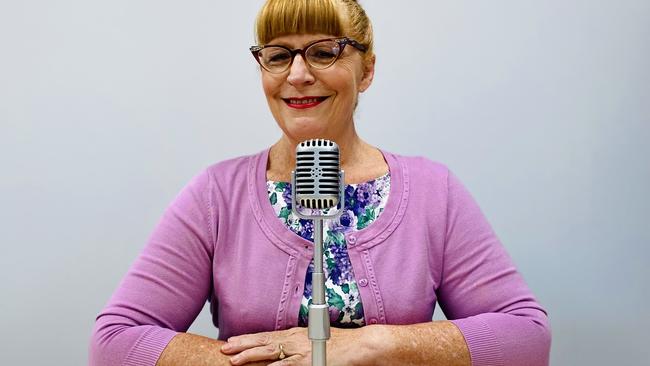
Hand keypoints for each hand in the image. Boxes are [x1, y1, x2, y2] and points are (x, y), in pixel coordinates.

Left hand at [220, 326, 368, 365]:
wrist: (360, 346)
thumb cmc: (342, 345)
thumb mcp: (317, 341)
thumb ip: (301, 344)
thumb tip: (287, 351)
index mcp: (297, 333)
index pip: (268, 335)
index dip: (249, 338)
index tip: (234, 339)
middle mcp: (296, 338)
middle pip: (264, 340)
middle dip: (243, 344)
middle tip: (225, 346)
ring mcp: (301, 349)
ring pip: (270, 351)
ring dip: (250, 355)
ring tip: (233, 359)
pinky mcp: (308, 360)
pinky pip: (286, 365)